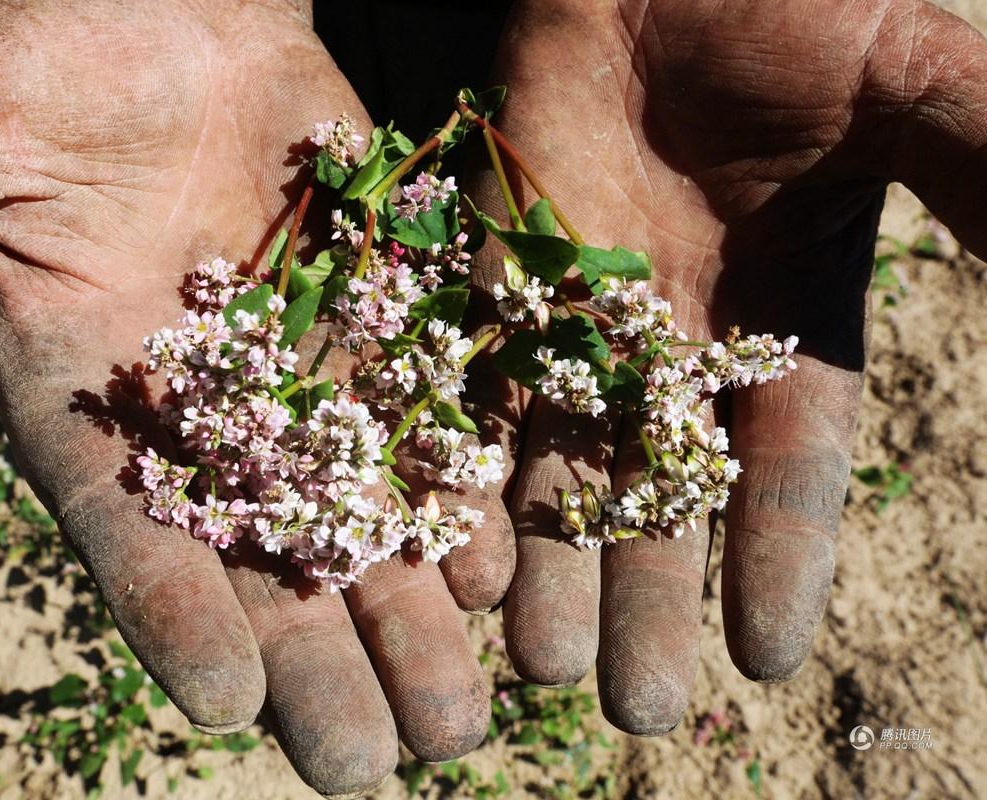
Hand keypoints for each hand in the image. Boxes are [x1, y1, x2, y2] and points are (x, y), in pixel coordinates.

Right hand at [0, 1, 512, 791]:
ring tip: (462, 716)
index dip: (167, 614)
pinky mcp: (380, 337)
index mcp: (89, 400)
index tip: (220, 704)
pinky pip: (427, 442)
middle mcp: (202, 421)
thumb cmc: (53, 53)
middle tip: (371, 763)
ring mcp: (301, 385)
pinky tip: (507, 580)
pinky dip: (463, 510)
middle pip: (260, 565)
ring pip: (360, 528)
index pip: (124, 531)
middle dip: (316, 665)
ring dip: (411, 620)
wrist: (178, 7)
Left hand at [467, 0, 986, 732]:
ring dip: (549, 563)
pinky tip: (456, 557)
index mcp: (785, 315)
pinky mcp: (491, 275)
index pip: (786, 467)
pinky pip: (475, 393)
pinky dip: (468, 472)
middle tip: (633, 710)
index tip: (764, 662)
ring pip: (559, 463)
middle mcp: (677, 337)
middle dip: (649, 599)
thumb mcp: (921, 91)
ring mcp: (576, 311)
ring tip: (534, 667)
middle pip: (662, 496)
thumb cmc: (794, 2)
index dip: (774, 562)